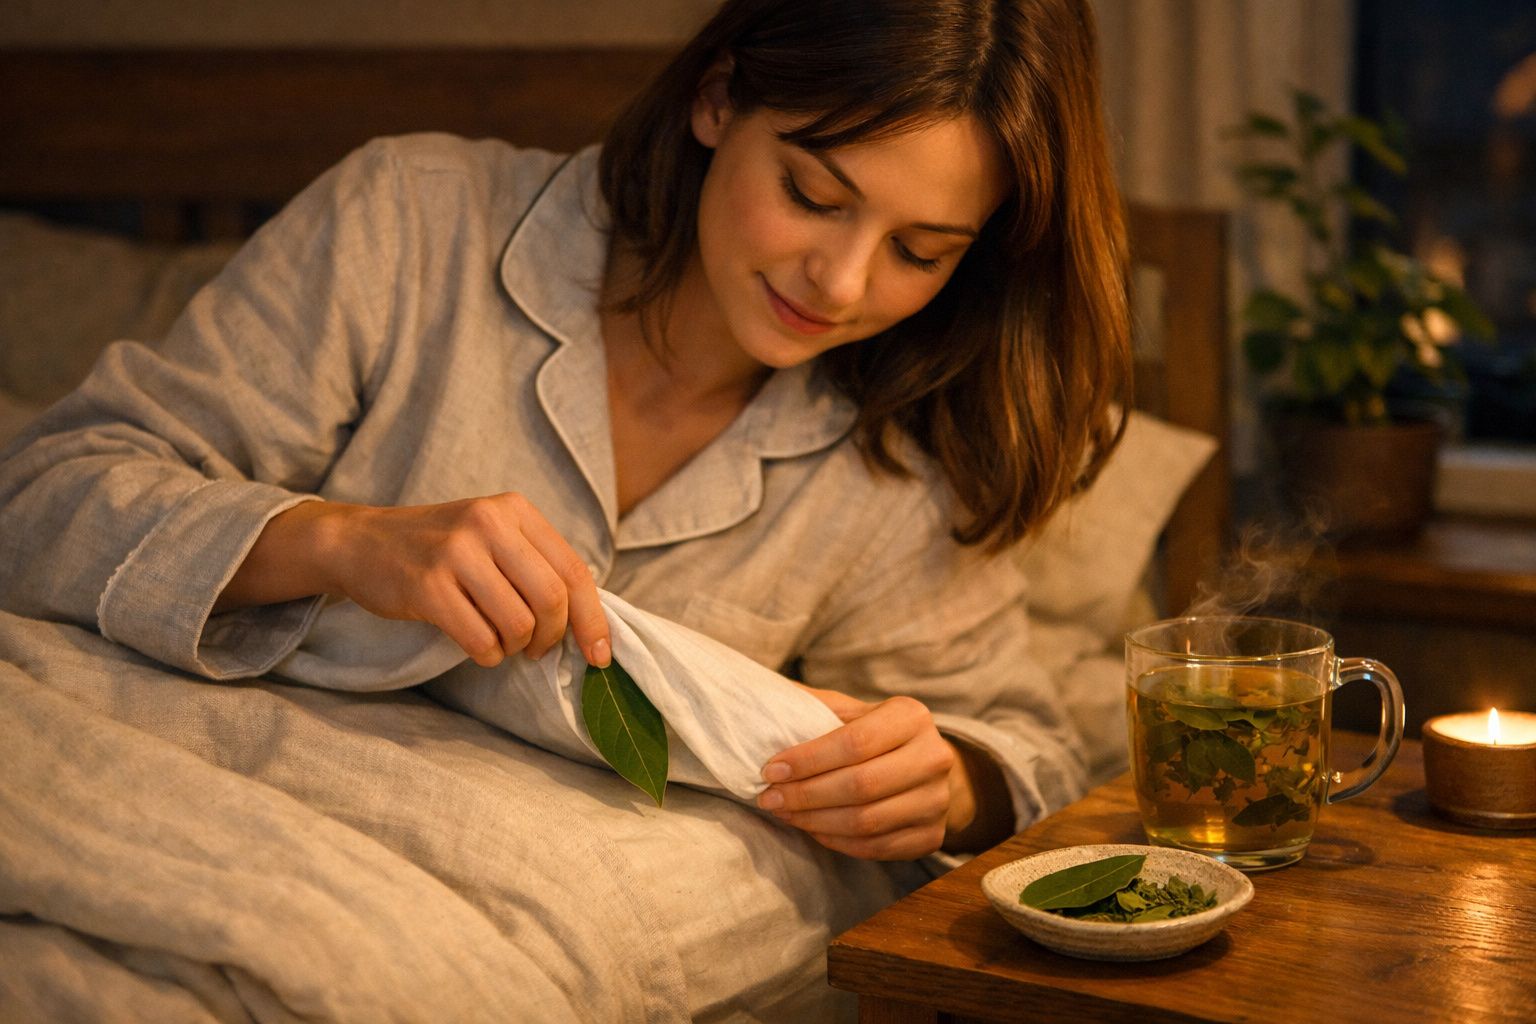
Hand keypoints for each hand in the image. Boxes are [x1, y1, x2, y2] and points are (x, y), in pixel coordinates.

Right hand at [217, 492, 610, 668]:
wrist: (361, 541)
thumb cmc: (439, 548)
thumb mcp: (492, 535)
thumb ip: (537, 565)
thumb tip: (589, 622)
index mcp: (515, 510)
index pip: (574, 571)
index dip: (593, 620)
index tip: (600, 656)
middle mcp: (489, 523)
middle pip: (552, 600)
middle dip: (552, 638)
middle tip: (536, 650)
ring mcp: (456, 552)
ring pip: (518, 625)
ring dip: (515, 648)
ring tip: (500, 642)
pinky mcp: (427, 586)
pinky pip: (480, 640)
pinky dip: (487, 654)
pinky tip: (477, 646)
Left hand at [756, 685, 973, 860]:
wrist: (922, 766)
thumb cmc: (872, 734)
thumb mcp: (849, 710)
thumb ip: (812, 707)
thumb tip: (758, 705)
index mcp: (911, 717)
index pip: (854, 742)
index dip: (808, 760)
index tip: (771, 770)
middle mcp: (934, 757)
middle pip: (861, 785)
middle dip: (805, 794)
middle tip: (769, 797)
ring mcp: (937, 801)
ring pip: (866, 822)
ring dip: (814, 821)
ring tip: (784, 812)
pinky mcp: (931, 836)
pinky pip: (875, 847)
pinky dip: (835, 841)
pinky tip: (811, 828)